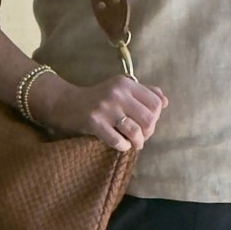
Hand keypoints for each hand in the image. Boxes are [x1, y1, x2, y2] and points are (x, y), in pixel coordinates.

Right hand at [29, 72, 168, 151]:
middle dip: (148, 132)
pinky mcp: (94, 122)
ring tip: (134, 144)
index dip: (156, 117)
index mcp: (126, 83)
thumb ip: (143, 92)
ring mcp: (105, 108)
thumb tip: (164, 102)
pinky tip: (121, 145)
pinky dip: (123, 146)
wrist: (66, 103)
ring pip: (135, 131)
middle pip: (149, 119)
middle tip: (142, 136)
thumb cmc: (98, 98)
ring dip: (138, 142)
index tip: (147, 123)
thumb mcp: (120, 88)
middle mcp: (117, 93)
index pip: (155, 103)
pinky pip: (118, 141)